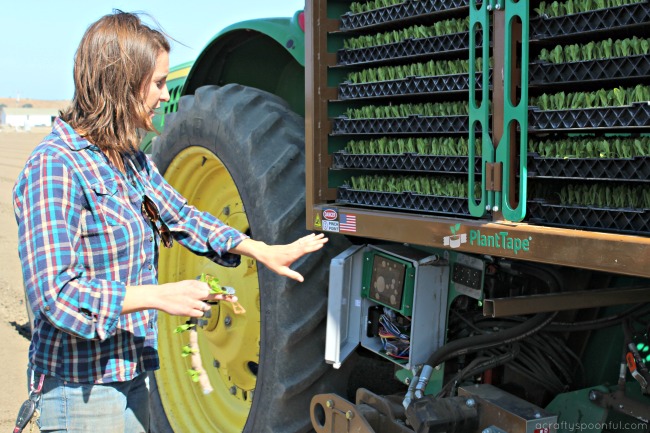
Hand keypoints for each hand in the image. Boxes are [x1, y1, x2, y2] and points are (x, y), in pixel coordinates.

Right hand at [123, 280, 237, 316]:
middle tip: (235, 299)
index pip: (214, 289)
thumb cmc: (175, 289)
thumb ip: (200, 286)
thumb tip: (211, 288)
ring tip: (192, 305)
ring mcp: (193, 303)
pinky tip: (189, 309)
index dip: (224, 293)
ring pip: (206, 308)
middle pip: (215, 296)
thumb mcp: (188, 284)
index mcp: (197, 286)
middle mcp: (197, 293)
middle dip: (225, 298)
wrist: (161, 296)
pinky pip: (199, 314)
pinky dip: (196, 313)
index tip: (234, 296)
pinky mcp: (189, 311)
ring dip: (203, 308)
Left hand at [232, 233, 327, 281]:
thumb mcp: (281, 271)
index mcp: (293, 255)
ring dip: (314, 238)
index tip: (321, 244)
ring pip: (305, 241)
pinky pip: (301, 240)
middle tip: (326, 238)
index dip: (314, 247)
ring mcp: (292, 246)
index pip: (305, 249)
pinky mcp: (291, 245)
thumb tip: (302, 279)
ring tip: (321, 235)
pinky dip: (307, 238)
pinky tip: (311, 236)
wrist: (264, 253)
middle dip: (317, 241)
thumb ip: (292, 275)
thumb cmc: (272, 263)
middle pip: (307, 244)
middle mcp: (294, 248)